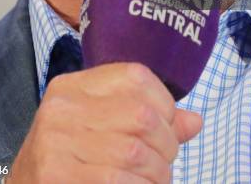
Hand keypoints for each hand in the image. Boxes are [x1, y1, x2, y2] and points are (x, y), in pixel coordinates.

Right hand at [8, 62, 201, 182]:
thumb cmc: (71, 154)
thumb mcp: (101, 124)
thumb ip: (146, 117)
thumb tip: (194, 121)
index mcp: (75, 85)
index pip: (138, 77)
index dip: (165, 104)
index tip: (167, 127)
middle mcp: (63, 106)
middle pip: (142, 116)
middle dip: (166, 145)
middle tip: (163, 163)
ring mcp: (55, 140)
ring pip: (134, 153)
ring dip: (157, 174)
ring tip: (155, 180)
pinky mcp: (55, 174)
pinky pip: (117, 181)